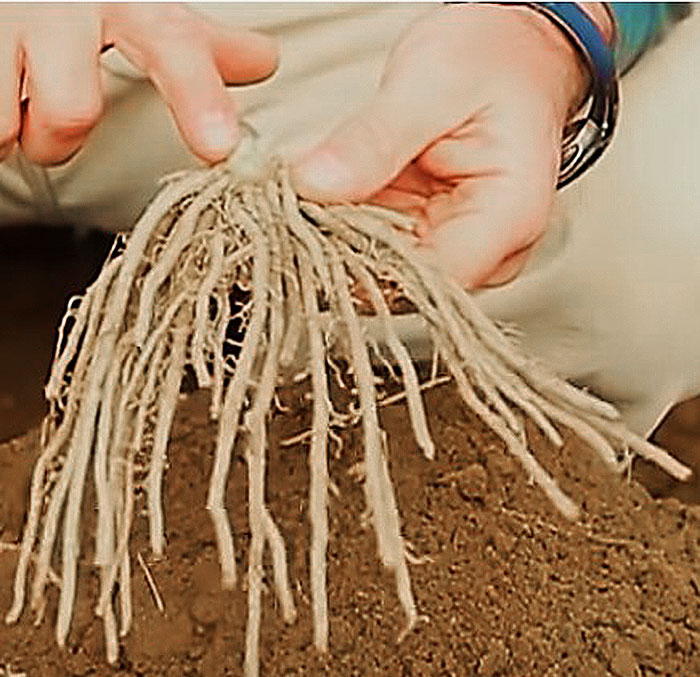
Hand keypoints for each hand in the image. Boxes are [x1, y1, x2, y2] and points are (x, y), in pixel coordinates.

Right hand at [0, 3, 277, 164]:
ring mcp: (4, 21)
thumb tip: (265, 60)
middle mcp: (63, 6)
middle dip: (58, 138)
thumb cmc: (81, 1)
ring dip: (15, 130)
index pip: (172, 48)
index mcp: (129, 4)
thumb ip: (202, 47)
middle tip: (51, 113)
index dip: (197, 96)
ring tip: (15, 95)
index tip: (219, 147)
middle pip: (71, 113)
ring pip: (10, 127)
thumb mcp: (147, 12)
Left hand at [292, 4, 591, 287]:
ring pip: (383, 271)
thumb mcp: (429, 83)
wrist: (509, 53)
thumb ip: (373, 138)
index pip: (428, 278)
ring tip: (301, 202)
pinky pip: (378, 248)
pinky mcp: (430, 237)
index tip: (307, 234)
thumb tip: (314, 184)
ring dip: (337, 242)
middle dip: (341, 252)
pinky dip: (344, 227)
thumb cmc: (492, 61)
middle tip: (290, 212)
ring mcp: (457, 246)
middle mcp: (489, 247)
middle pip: (402, 283)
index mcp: (509, 217)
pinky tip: (320, 202)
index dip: (361, 266)